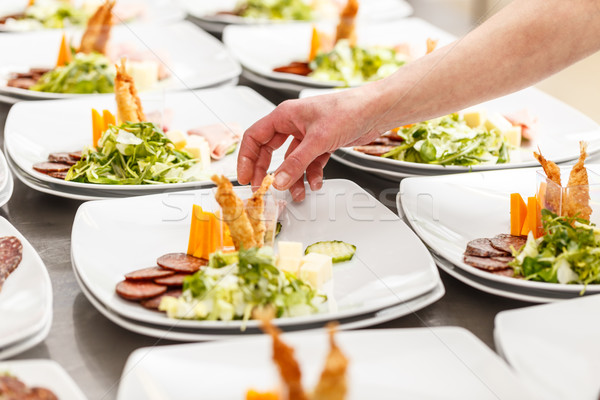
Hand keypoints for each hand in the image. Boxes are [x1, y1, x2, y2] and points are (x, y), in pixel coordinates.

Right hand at [237, 85, 383, 200]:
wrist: (376, 110)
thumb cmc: (349, 110)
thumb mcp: (318, 140)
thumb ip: (296, 163)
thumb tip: (279, 181)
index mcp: (285, 115)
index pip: (254, 137)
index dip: (247, 158)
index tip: (245, 177)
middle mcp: (294, 124)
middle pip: (270, 150)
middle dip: (267, 171)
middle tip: (264, 188)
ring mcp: (308, 134)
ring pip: (291, 160)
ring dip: (293, 178)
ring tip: (296, 192)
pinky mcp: (322, 143)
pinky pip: (309, 163)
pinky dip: (311, 174)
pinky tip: (315, 182)